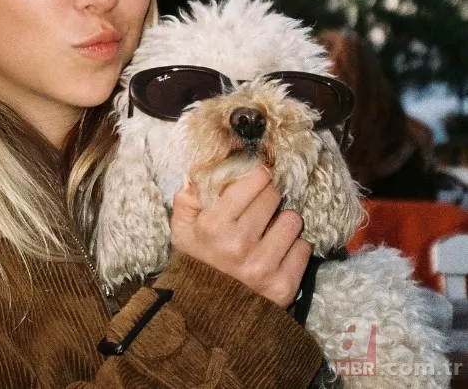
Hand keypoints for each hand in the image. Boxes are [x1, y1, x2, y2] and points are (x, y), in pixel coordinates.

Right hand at [170, 165, 310, 306]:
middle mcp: (240, 244)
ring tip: (268, 233)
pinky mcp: (284, 285)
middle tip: (260, 208)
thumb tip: (206, 171)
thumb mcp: (182, 230)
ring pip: (292, 220)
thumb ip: (188, 197)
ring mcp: (263, 266)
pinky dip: (293, 248)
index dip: (258, 176)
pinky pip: (303, 248)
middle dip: (268, 198)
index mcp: (214, 226)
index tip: (258, 178)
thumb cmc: (197, 263)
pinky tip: (277, 254)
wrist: (207, 315)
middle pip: (274, 196)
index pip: (254, 181)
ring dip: (283, 223)